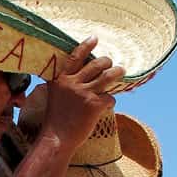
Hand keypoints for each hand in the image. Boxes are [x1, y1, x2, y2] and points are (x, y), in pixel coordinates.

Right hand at [30, 39, 124, 154]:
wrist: (56, 138)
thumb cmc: (56, 119)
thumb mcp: (55, 95)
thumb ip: (65, 83)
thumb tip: (83, 73)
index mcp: (61, 79)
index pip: (75, 57)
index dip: (86, 46)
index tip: (95, 37)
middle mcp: (72, 83)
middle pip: (97, 64)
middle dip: (107, 62)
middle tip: (111, 64)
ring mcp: (84, 94)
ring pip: (108, 76)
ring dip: (117, 73)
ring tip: (121, 71)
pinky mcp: (94, 105)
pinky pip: (110, 97)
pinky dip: (110, 101)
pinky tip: (105, 105)